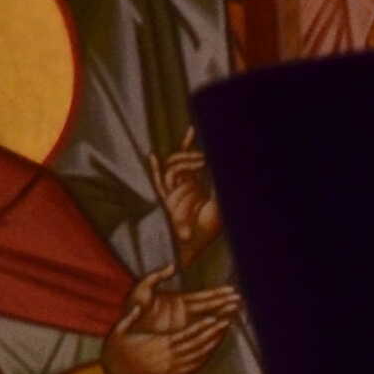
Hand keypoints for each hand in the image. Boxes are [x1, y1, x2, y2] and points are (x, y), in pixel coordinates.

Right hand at [99, 274, 235, 373]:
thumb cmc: (116, 350)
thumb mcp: (118, 331)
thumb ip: (129, 318)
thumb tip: (136, 306)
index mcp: (158, 344)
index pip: (186, 335)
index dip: (202, 327)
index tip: (214, 319)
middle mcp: (169, 357)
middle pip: (197, 344)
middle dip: (213, 333)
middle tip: (227, 322)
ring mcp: (173, 367)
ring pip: (199, 356)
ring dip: (213, 344)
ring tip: (224, 333)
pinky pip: (194, 366)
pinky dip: (206, 357)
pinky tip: (214, 349)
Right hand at [157, 146, 216, 261]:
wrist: (195, 245)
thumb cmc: (208, 227)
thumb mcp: (218, 203)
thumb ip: (215, 186)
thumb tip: (220, 165)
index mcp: (192, 183)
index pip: (187, 158)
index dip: (188, 143)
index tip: (193, 129)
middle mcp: (179, 185)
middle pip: (177, 161)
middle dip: (188, 157)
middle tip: (204, 158)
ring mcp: (170, 191)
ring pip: (173, 172)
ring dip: (187, 173)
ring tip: (201, 184)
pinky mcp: (165, 200)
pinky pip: (159, 182)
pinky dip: (156, 169)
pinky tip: (153, 155)